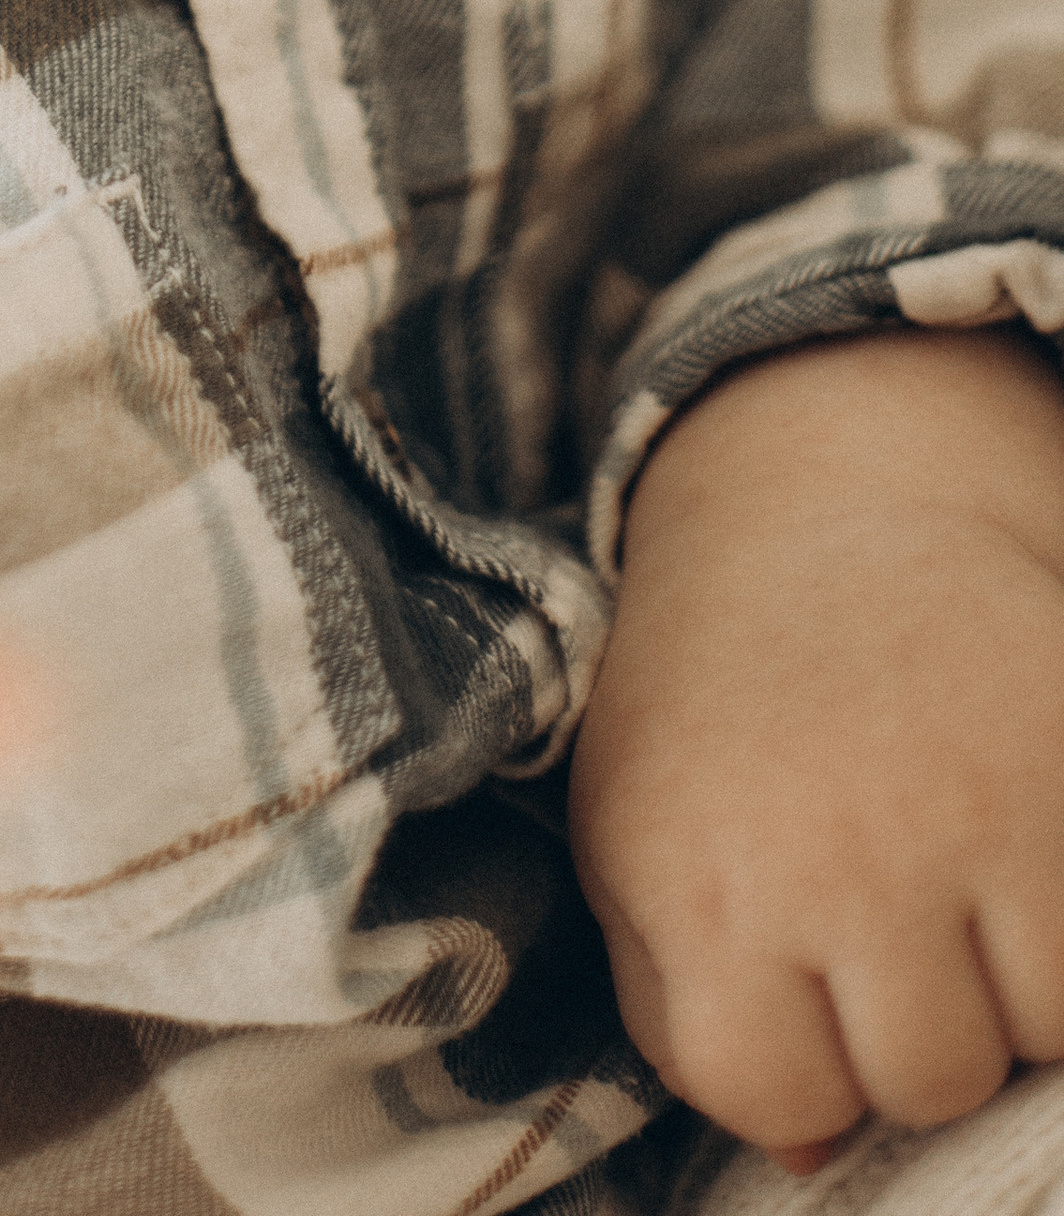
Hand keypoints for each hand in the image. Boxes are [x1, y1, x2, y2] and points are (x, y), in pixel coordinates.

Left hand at [570, 328, 1063, 1166]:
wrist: (822, 506)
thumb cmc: (716, 701)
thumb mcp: (634, 834)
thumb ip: (680, 1003)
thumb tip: (812, 1151)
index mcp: (697, 871)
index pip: (773, 1095)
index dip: (794, 1058)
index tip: (792, 977)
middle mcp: (833, 846)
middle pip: (921, 1075)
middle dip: (908, 1017)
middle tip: (884, 899)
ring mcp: (971, 804)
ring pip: (1036, 1033)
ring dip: (1006, 978)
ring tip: (951, 862)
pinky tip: (1019, 848)